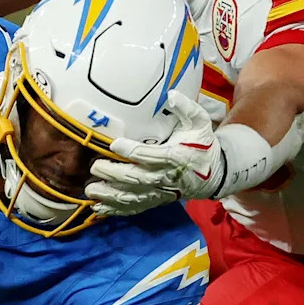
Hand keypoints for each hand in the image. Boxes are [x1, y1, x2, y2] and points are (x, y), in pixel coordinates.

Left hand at [85, 91, 225, 215]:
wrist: (213, 174)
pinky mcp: (156, 200)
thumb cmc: (201, 145)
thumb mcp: (199, 123)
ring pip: (133, 196)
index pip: (152, 155)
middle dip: (114, 173)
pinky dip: (117, 209)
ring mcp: (160, 192)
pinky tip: (99, 207)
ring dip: (110, 194)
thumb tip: (171, 95)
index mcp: (176, 157)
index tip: (114, 144)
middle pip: (137, 178)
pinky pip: (135, 207)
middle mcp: (167, 177)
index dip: (132, 151)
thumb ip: (186, 109)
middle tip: (95, 166)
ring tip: (90, 189)